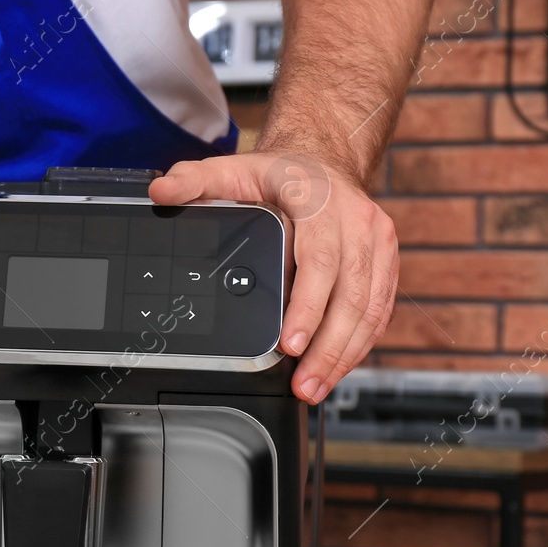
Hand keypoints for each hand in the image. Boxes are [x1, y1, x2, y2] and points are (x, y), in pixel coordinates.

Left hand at [150, 152, 397, 403]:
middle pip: (351, 295)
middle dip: (328, 348)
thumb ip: (195, 181)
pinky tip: (337, 368)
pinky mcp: (387, 261)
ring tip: (316, 387)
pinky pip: (380, 310)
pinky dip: (359, 344)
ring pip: (370, 309)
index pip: (320, 260)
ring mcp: (377, 243)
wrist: (323, 159)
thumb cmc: (279, 174)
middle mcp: (357, 222)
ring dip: (344, 355)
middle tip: (304, 384)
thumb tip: (161, 193)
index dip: (309, 306)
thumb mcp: (233, 169)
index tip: (291, 344)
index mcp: (321, 202)